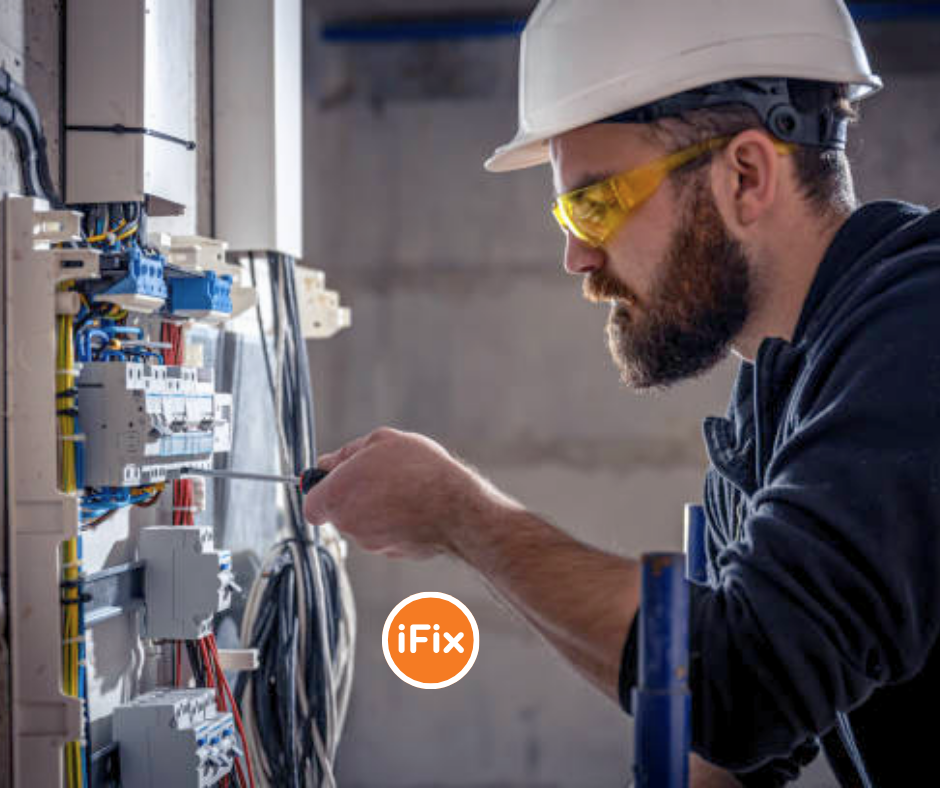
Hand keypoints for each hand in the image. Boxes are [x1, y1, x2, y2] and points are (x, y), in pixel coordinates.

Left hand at [303, 427, 520, 559]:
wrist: (456, 508)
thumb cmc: (419, 470)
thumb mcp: (381, 441)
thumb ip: (347, 453)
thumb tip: (328, 462)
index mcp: (337, 496)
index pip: (311, 504)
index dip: (323, 490)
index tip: (338, 479)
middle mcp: (349, 524)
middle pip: (340, 512)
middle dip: (354, 496)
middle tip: (381, 476)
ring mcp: (371, 543)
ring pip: (365, 524)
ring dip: (377, 508)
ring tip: (405, 489)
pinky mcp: (394, 553)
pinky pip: (387, 535)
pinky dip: (396, 523)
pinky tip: (416, 507)